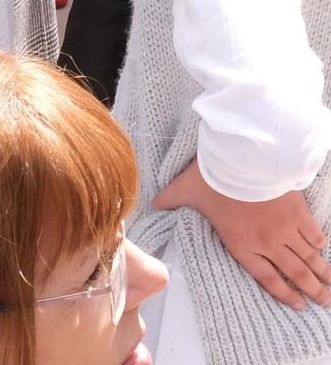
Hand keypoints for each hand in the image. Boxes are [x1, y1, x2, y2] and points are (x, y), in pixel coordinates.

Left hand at [155, 162, 330, 308]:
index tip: (299, 304)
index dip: (284, 293)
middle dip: (312, 290)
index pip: (267, 278)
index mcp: (241, 244)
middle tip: (324, 302)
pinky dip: (320, 245)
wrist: (242, 160)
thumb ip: (169, 201)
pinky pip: (313, 234)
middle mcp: (267, 242)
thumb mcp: (183, 190)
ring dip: (322, 273)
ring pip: (309, 258)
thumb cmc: (212, 177)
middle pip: (295, 273)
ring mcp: (286, 229)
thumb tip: (152, 205)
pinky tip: (323, 251)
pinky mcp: (298, 213)